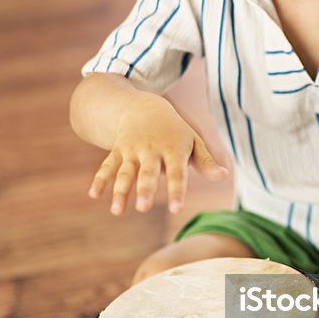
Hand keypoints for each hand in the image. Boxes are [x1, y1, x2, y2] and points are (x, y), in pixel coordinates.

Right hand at [87, 93, 227, 214]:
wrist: (144, 106)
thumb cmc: (174, 131)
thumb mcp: (193, 141)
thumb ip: (206, 161)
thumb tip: (224, 176)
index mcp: (173, 150)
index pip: (177, 173)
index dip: (177, 190)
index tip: (177, 209)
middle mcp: (151, 150)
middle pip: (148, 172)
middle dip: (144, 190)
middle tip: (143, 208)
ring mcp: (132, 150)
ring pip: (125, 171)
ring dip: (120, 190)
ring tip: (117, 211)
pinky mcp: (117, 150)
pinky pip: (107, 165)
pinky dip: (100, 179)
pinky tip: (94, 195)